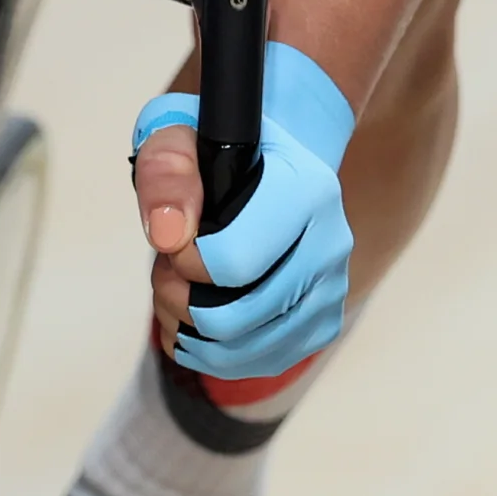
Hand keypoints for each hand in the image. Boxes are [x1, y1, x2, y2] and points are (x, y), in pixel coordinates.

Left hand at [131, 44, 353, 377]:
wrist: (275, 156)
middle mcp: (330, 244)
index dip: (183, 261)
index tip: (172, 237)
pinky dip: (212, 353)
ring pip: (242, 352)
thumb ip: (166, 170)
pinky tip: (198, 316)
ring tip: (177, 290)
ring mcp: (331, 290)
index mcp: (306, 191)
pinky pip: (256, 365)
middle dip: (178, 300)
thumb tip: (169, 235)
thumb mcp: (178, 130)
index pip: (234, 263)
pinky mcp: (322, 324)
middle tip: (165, 267)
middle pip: (234, 319)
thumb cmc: (221, 144)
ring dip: (190, 332)